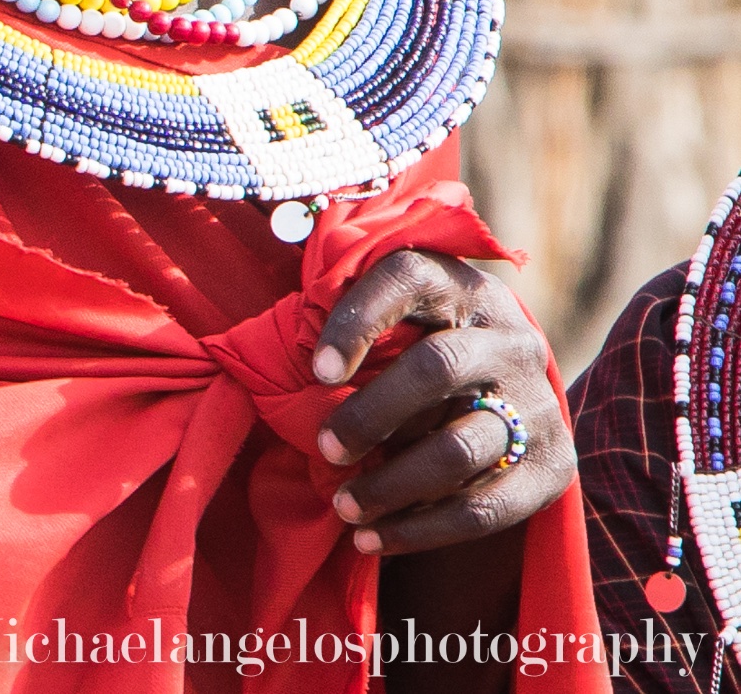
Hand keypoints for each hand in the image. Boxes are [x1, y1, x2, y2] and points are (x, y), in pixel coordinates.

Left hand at [312, 248, 572, 554]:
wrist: (513, 394)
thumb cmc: (418, 350)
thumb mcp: (395, 319)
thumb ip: (348, 321)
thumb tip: (261, 349)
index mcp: (460, 287)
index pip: (407, 278)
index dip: (357, 319)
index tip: (315, 371)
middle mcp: (510, 338)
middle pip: (436, 368)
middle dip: (369, 414)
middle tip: (324, 449)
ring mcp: (539, 403)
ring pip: (460, 448)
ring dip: (392, 484)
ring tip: (343, 508)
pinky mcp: (556, 465)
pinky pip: (486, 507)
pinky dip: (423, 530)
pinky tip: (374, 540)